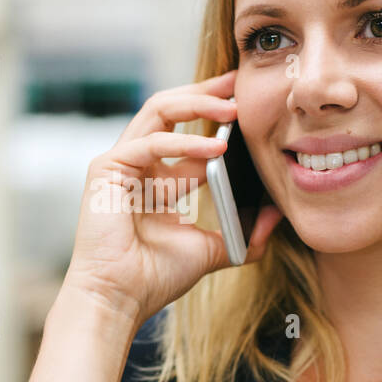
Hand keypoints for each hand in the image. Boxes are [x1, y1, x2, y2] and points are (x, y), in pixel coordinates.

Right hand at [62, 69, 282, 325]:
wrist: (120, 298)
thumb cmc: (155, 278)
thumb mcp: (211, 251)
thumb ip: (242, 236)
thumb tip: (275, 216)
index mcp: (158, 178)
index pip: (189, 131)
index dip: (219, 115)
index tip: (252, 104)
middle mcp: (137, 163)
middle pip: (170, 108)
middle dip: (207, 92)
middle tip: (240, 82)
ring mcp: (119, 163)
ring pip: (158, 111)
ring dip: (198, 104)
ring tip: (234, 108)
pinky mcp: (106, 169)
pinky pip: (150, 142)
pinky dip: (183, 141)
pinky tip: (216, 148)